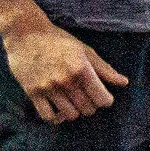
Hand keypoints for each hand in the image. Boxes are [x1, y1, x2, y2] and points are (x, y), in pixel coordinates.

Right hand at [3, 22, 128, 123]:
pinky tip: (58, 108)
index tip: (101, 95)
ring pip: (70, 115)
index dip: (105, 100)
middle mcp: (66, 81)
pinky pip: (48, 116)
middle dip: (90, 105)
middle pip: (88, 110)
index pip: (103, 100)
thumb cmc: (58, 40)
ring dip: (74, 111)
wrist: (25, 34)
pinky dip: (55, 117)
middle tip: (85, 96)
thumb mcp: (84, 50)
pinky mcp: (32, 92)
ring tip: (71, 101)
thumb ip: (104, 69)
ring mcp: (48, 88)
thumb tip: (124, 82)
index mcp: (81, 69)